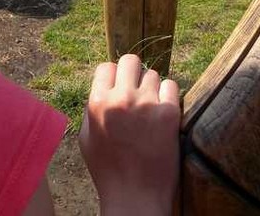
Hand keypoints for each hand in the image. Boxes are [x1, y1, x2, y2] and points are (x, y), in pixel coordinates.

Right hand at [80, 54, 180, 215]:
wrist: (136, 198)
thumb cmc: (109, 171)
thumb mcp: (87, 138)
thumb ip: (93, 108)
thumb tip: (105, 86)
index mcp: (97, 104)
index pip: (106, 67)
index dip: (113, 76)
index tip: (120, 87)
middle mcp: (121, 99)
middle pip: (131, 60)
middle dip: (134, 73)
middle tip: (138, 90)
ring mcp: (146, 104)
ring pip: (153, 74)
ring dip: (152, 88)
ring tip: (150, 110)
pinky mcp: (169, 113)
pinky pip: (172, 86)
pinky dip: (169, 96)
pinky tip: (164, 113)